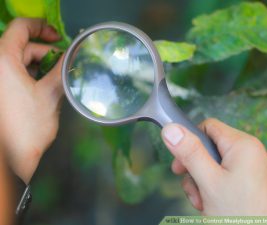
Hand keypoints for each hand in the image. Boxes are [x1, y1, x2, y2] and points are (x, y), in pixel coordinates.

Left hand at [0, 18, 63, 183]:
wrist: (14, 156)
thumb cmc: (29, 127)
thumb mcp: (51, 93)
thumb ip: (64, 69)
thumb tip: (75, 53)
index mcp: (2, 60)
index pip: (21, 28)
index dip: (42, 27)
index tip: (58, 36)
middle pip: (22, 46)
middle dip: (46, 54)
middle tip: (65, 65)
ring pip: (20, 61)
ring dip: (40, 66)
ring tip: (56, 80)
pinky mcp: (0, 89)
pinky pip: (15, 73)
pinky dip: (31, 75)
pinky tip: (44, 87)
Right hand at [161, 118, 266, 214]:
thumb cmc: (242, 216)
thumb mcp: (209, 182)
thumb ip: (190, 153)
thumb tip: (172, 129)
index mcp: (245, 146)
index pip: (208, 127)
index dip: (189, 142)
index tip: (178, 163)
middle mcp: (256, 154)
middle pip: (212, 149)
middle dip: (196, 169)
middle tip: (192, 189)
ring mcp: (260, 171)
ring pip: (221, 166)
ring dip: (206, 183)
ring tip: (204, 203)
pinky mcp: (261, 186)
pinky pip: (233, 179)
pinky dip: (220, 189)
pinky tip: (216, 206)